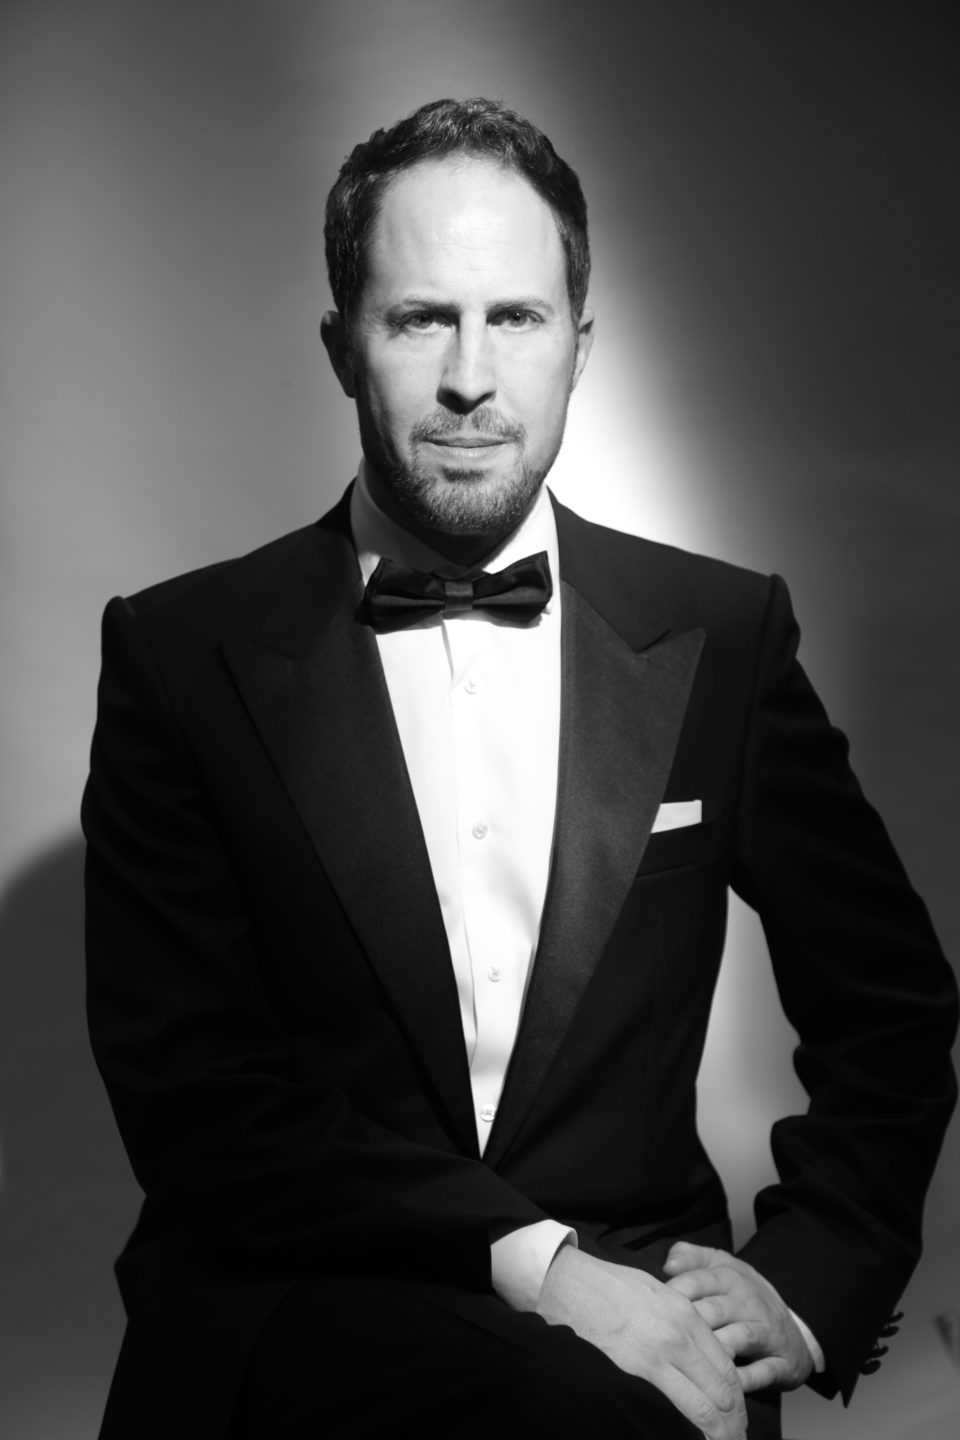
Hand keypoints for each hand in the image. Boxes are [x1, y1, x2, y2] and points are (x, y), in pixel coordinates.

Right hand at [536, 1245, 746, 1438]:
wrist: (567, 1281)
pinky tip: (692, 1438)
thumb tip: (695, 1350)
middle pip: (722, 1391)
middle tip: (735, 1439)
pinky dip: (688, 1429)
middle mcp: (679, 1337)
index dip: (735, 1399)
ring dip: (718, 1432)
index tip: (735, 1416)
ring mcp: (658, 1356)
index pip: (726, 1367)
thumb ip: (680, 1320)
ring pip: (704, 1407)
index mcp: (686, 1315)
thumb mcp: (656, 1292)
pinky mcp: (634, 1371)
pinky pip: (673, 1409)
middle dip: (733, 1422)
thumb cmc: (607, 1286)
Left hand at [664, 1243, 813, 1392]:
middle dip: (690, 1323)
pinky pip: (763, 1371)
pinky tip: (724, 1385)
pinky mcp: (782, 1362)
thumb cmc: (744, 1297)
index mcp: (732, 1277)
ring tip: (691, 1361)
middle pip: (716, 1310)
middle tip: (664, 1337)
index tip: (654, 1305)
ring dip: (717, 1349)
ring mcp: (769, 1331)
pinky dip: (745, 1379)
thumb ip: (692, 1258)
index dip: (676, 1292)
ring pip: (740, 1337)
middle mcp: (750, 1302)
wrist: (795, 1326)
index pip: (700, 1280)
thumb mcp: (721, 1267)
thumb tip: (668, 1262)